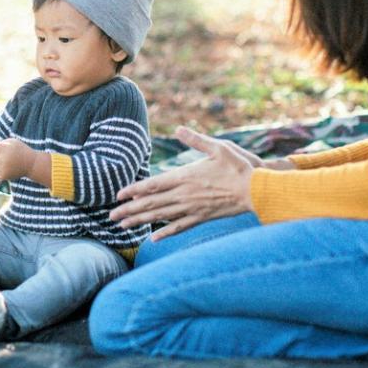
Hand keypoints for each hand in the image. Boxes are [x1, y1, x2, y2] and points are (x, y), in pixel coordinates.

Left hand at [0, 138, 33, 180]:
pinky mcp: (4, 176)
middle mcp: (3, 159)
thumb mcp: (13, 142)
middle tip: (1, 153)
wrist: (31, 164)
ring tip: (5, 161)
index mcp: (5, 149)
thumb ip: (1, 142)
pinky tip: (5, 167)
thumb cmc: (21, 150)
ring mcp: (3, 169)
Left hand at [110, 126, 258, 240]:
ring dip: (141, 221)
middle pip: (151, 204)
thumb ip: (195, 140)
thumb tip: (179, 129)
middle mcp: (185, 195)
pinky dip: (166, 233)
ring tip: (124, 225)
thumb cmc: (238, 166)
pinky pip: (180, 227)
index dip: (134, 190)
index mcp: (185, 177)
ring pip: (161, 217)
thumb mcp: (217, 147)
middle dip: (129, 210)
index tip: (118, 195)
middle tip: (111, 216)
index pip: (153, 185)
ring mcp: (193, 209)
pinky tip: (154, 239)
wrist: (256, 190)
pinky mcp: (202, 217)